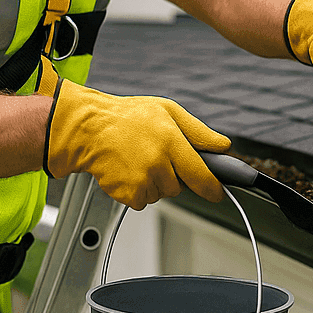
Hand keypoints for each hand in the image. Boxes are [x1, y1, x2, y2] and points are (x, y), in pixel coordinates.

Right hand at [43, 77, 228, 209]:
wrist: (89, 129)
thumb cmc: (128, 117)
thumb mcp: (168, 111)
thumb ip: (199, 131)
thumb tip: (223, 146)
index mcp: (170, 141)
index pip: (201, 174)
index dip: (212, 187)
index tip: (218, 193)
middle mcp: (157, 163)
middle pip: (181, 186)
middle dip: (174, 175)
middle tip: (157, 155)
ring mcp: (142, 181)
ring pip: (162, 193)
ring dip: (155, 182)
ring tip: (139, 159)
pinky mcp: (128, 194)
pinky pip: (144, 200)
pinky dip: (139, 190)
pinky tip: (129, 170)